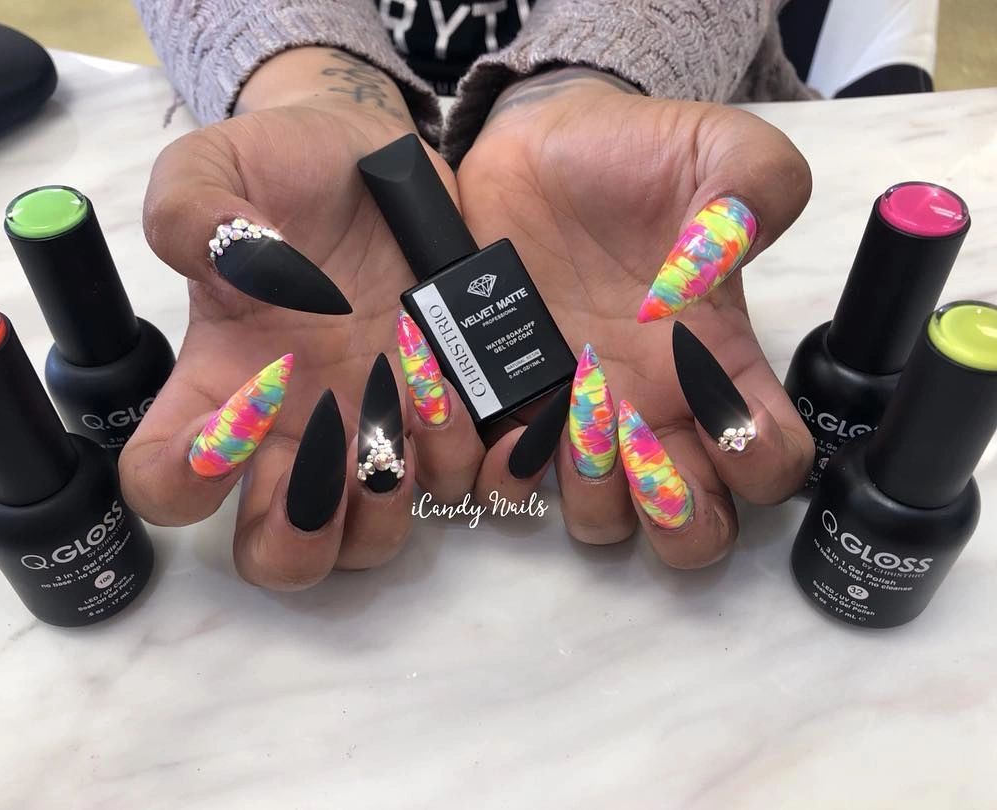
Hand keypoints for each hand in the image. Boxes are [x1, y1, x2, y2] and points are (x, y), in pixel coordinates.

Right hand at [121, 48, 484, 588]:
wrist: (373, 154)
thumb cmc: (282, 164)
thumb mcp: (218, 164)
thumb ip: (191, 207)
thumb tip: (226, 255)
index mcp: (219, 383)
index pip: (164, 480)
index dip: (182, 480)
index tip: (233, 419)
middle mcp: (292, 428)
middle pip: (273, 552)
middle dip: (297, 539)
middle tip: (330, 469)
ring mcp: (370, 427)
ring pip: (365, 541)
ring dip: (382, 508)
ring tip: (403, 425)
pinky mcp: (439, 413)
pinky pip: (453, 485)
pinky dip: (460, 463)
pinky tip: (460, 399)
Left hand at [456, 68, 814, 566]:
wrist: (534, 145)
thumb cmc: (634, 152)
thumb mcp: (718, 148)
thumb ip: (756, 188)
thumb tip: (721, 262)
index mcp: (717, 362)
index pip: (770, 463)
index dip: (759, 467)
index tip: (725, 422)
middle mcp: (655, 406)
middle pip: (693, 528)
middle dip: (675, 517)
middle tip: (638, 448)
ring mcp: (579, 414)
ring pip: (605, 521)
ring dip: (594, 496)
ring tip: (571, 417)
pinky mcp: (510, 405)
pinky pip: (510, 487)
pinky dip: (507, 477)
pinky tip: (503, 419)